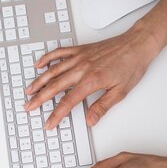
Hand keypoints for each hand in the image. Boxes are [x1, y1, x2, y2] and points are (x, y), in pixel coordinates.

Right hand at [25, 27, 156, 128]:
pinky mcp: (80, 50)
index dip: (56, 115)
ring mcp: (79, 57)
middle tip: (28, 107)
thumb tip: (90, 120)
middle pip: (54, 86)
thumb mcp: (120, 92)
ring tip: (28, 90)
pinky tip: (39, 65)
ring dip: (38, 81)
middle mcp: (82, 68)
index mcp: (91, 81)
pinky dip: (47, 58)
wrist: (138, 44)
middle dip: (39, 98)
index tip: (49, 123)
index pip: (68, 102)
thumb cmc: (132, 65)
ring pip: (52, 70)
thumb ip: (102, 107)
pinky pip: (59, 53)